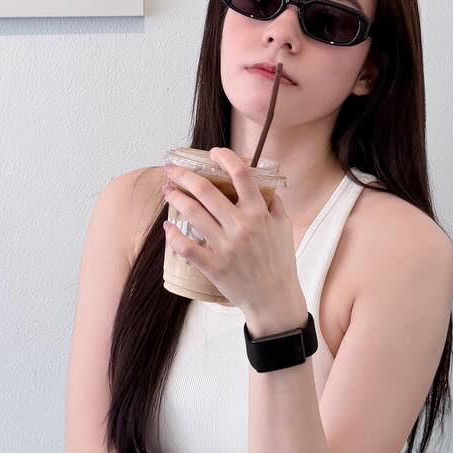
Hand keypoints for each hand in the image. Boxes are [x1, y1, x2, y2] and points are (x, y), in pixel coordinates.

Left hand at [162, 147, 305, 330]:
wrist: (275, 299)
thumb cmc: (280, 262)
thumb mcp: (285, 228)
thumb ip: (275, 204)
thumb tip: (267, 185)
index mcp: (259, 213)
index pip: (241, 175)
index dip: (225, 158)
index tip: (212, 153)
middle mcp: (241, 226)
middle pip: (206, 190)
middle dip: (184, 175)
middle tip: (172, 169)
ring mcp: (226, 246)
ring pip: (192, 213)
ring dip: (175, 198)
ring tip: (167, 192)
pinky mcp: (213, 266)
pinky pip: (186, 247)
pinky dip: (173, 236)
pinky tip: (168, 227)